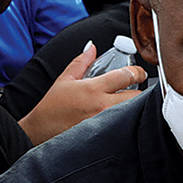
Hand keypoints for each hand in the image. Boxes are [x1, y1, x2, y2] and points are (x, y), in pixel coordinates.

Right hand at [17, 42, 146, 144]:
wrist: (42, 132)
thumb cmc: (52, 107)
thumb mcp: (65, 80)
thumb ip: (82, 62)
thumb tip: (92, 47)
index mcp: (94, 88)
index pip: (126, 75)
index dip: (137, 72)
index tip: (138, 73)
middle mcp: (103, 105)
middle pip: (137, 95)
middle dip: (140, 90)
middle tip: (135, 89)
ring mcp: (107, 122)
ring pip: (135, 110)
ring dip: (135, 105)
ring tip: (128, 102)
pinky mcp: (108, 135)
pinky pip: (127, 124)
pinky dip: (129, 119)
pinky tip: (123, 117)